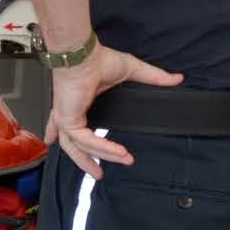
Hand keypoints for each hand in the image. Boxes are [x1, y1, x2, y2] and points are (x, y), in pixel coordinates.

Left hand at [42, 44, 182, 178]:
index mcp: (74, 101)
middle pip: (72, 145)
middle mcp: (67, 111)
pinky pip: (87, 142)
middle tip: (97, 173)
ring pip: (80, 148)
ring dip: (102, 157)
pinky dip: (104, 148)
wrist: (83, 56)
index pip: (64, 122)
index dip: (59, 133)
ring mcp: (66, 118)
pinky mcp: (69, 121)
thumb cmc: (97, 59)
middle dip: (84, 160)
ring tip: (124, 161)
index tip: (53, 141)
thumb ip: (152, 78)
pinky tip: (119, 153)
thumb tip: (176, 79)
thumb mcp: (130, 71)